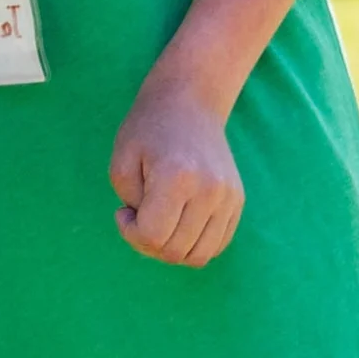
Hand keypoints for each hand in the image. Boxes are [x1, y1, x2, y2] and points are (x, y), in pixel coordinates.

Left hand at [109, 71, 245, 267]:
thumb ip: (130, 205)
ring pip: (198, 256)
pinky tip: (177, 221)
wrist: (189, 102)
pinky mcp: (237, 201)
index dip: (130, 233)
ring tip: (159, 221)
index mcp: (176, 177)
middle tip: (138, 215)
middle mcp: (209, 191)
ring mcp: (228, 197)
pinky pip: (216, 245)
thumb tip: (151, 237)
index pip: (152, 236)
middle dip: (148, 243)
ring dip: (172, 249)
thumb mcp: (121, 161)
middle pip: (175, 251)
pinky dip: (193, 244)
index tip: (122, 212)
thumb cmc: (148, 129)